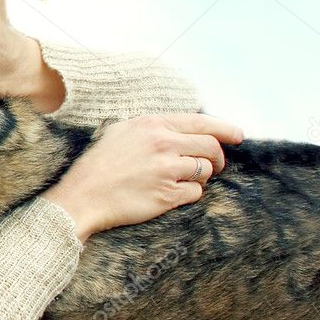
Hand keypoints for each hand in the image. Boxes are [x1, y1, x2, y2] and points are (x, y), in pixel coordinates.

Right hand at [41, 114, 244, 242]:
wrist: (82, 197)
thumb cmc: (97, 165)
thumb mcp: (119, 132)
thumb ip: (150, 127)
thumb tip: (180, 128)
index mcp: (152, 124)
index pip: (202, 122)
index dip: (226, 129)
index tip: (238, 135)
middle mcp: (162, 144)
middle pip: (210, 147)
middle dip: (217, 158)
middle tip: (213, 166)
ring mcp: (166, 170)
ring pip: (206, 170)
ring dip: (202, 177)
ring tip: (183, 181)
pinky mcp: (167, 195)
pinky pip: (195, 193)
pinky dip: (190, 194)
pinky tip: (172, 194)